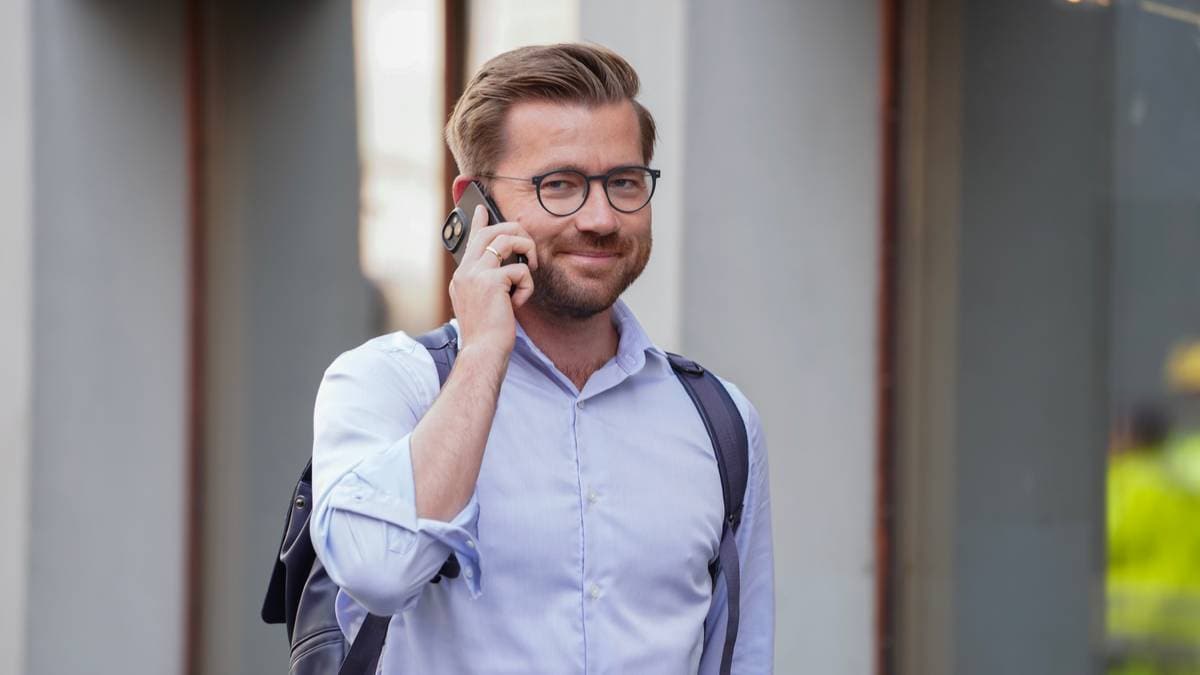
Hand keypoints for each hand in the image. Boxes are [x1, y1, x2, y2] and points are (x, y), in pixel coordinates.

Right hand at [448, 205, 537, 354]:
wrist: (482, 352)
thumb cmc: (487, 334)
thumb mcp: (484, 304)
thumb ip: (489, 283)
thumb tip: (509, 268)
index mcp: (461, 277)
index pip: (471, 240)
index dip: (479, 222)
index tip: (482, 208)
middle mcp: (464, 271)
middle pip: (491, 231)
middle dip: (516, 232)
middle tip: (529, 248)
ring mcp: (474, 274)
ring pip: (506, 239)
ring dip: (526, 252)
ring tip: (531, 271)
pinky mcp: (490, 281)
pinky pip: (520, 269)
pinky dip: (527, 286)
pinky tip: (519, 303)